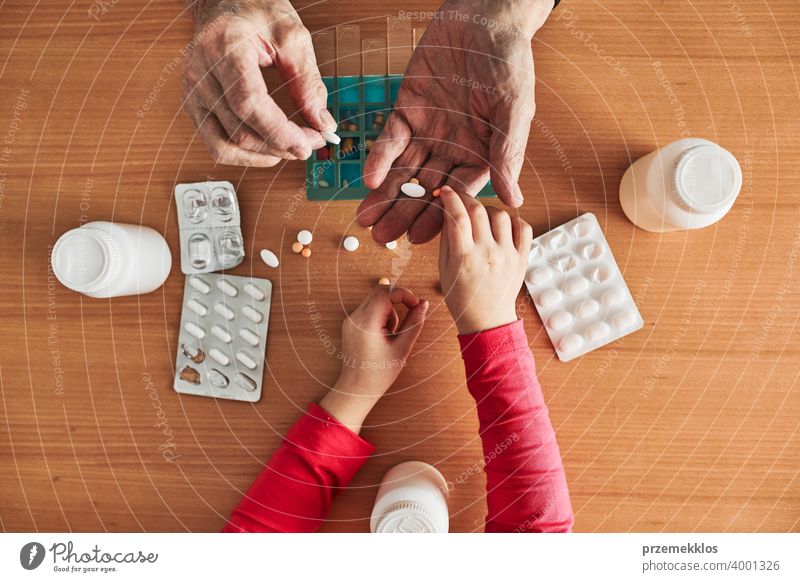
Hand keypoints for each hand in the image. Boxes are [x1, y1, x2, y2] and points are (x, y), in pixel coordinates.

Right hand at [181, 0, 333, 165]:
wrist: (223, 2)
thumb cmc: (255, 11)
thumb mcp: (292, 35)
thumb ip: (308, 81)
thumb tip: (322, 122)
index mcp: (223, 47)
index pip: (248, 103)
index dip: (279, 132)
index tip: (307, 144)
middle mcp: (200, 72)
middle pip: (239, 130)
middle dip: (280, 145)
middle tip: (311, 143)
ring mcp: (192, 91)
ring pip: (224, 145)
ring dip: (263, 156)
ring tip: (290, 149)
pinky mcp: (193, 105)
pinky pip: (215, 143)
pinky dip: (244, 154)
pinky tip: (267, 149)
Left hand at [320, 285, 427, 432]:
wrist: (356, 389)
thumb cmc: (379, 373)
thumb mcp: (402, 348)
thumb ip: (414, 323)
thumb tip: (423, 303)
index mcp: (366, 323)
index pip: (385, 292)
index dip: (404, 294)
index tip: (416, 305)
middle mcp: (354, 317)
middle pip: (379, 291)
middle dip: (397, 300)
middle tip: (407, 318)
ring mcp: (350, 320)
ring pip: (375, 299)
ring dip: (389, 310)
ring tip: (391, 335)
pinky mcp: (350, 324)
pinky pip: (369, 309)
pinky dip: (381, 316)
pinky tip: (382, 335)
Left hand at [357, 0, 552, 243]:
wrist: (483, 18)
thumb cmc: (508, 62)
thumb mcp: (513, 109)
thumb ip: (507, 153)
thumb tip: (515, 201)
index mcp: (481, 154)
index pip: (458, 194)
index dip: (439, 216)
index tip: (419, 239)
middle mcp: (452, 148)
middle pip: (425, 189)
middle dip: (403, 213)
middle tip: (382, 238)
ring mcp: (428, 130)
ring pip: (403, 171)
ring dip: (385, 195)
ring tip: (367, 220)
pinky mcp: (407, 109)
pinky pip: (390, 140)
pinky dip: (379, 158)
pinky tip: (369, 179)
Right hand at [439, 186, 531, 334]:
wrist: (486, 320)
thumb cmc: (461, 296)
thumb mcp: (444, 267)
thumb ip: (447, 238)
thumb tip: (448, 211)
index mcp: (464, 257)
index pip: (457, 216)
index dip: (450, 198)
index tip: (445, 192)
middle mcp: (487, 253)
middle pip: (479, 210)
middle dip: (467, 199)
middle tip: (462, 199)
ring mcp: (507, 255)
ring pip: (501, 215)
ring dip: (489, 209)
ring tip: (482, 217)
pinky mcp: (522, 259)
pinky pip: (523, 228)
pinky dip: (513, 221)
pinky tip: (503, 226)